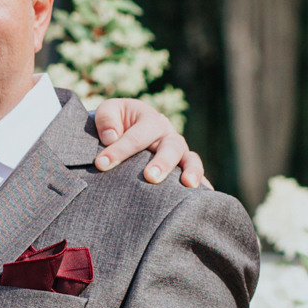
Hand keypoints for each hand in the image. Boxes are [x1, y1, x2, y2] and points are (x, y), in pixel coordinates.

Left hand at [91, 101, 207, 188]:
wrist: (127, 128)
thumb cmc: (116, 122)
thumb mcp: (108, 112)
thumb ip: (106, 119)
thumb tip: (111, 137)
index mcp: (150, 120)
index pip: (137, 136)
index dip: (120, 150)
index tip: (102, 164)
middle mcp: (168, 136)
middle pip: (171, 146)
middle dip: (162, 162)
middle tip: (150, 177)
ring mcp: (178, 153)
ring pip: (190, 159)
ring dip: (191, 171)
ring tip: (188, 185)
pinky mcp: (181, 168)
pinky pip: (197, 175)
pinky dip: (203, 184)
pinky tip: (206, 195)